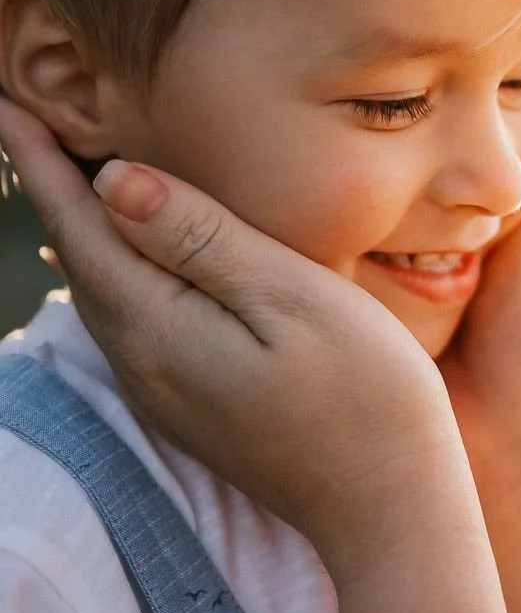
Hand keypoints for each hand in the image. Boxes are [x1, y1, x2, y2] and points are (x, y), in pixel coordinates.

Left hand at [0, 99, 460, 574]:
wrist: (390, 507)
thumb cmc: (364, 393)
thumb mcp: (290, 298)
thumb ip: (201, 240)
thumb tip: (114, 182)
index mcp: (158, 329)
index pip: (81, 227)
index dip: (42, 164)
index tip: (5, 105)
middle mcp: (144, 364)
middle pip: (79, 259)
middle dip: (50, 190)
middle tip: (26, 124)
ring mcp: (166, 392)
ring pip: (102, 291)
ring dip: (80, 229)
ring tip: (66, 176)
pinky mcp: (194, 404)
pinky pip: (132, 318)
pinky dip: (116, 269)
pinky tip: (129, 255)